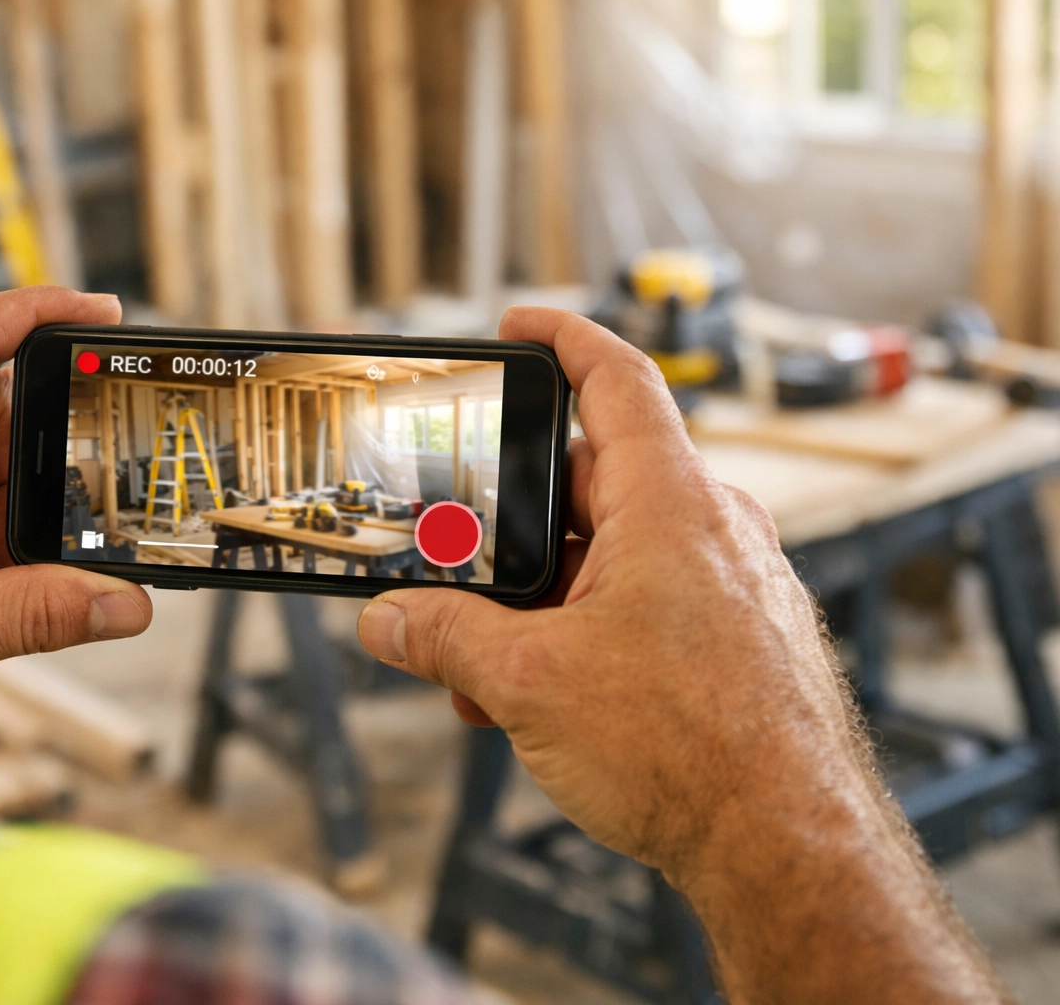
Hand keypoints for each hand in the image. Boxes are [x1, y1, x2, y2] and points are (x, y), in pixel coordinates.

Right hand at [358, 309, 1009, 1002]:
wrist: (789, 849)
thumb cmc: (692, 752)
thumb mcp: (528, 682)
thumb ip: (444, 637)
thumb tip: (385, 622)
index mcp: (670, 504)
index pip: (616, 380)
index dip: (562, 339)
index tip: (519, 325)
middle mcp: (711, 531)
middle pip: (591, 482)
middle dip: (512, 522)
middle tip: (450, 552)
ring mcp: (729, 587)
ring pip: (612, 557)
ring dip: (540, 596)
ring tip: (480, 658)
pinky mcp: (734, 640)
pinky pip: (645, 607)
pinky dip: (583, 631)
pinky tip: (529, 696)